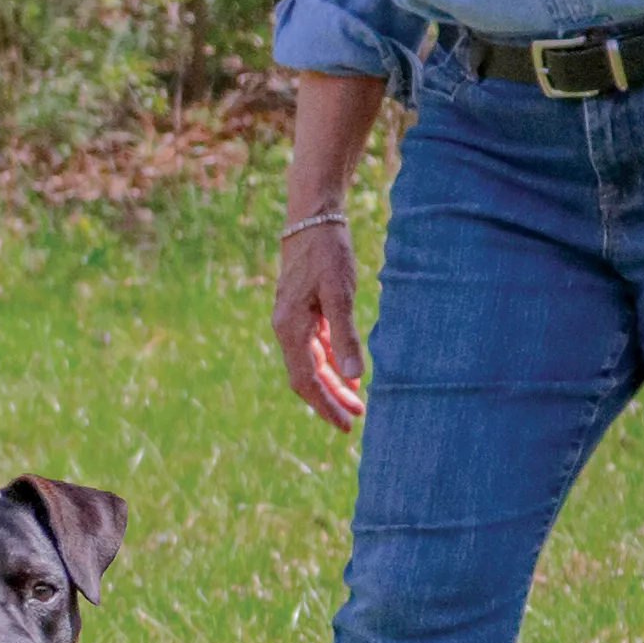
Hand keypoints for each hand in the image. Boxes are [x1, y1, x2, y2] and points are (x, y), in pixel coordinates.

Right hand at [272, 222, 365, 428]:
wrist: (312, 217)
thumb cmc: (327, 252)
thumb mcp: (339, 293)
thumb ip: (344, 334)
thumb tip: (353, 376)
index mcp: (291, 328)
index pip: (305, 380)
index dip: (324, 405)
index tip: (345, 424)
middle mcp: (286, 328)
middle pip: (306, 377)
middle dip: (329, 400)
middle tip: (355, 421)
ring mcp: (292, 319)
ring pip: (311, 363)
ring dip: (332, 383)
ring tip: (357, 402)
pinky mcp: (302, 310)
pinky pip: (314, 347)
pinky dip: (330, 362)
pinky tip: (347, 372)